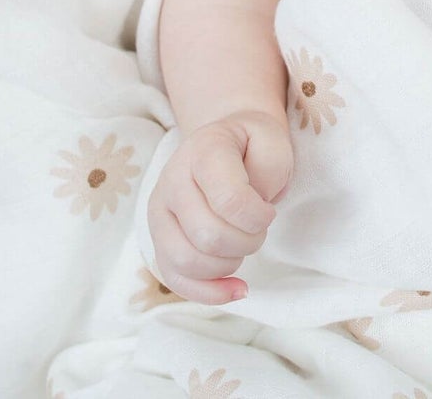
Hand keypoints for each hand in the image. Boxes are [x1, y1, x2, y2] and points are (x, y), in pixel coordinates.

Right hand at [145, 108, 294, 304]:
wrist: (226, 141)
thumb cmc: (252, 144)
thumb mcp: (273, 139)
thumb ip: (270, 168)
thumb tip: (253, 209)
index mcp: (203, 150)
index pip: (228, 199)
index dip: (258, 217)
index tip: (269, 212)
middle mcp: (171, 181)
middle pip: (208, 236)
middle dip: (246, 242)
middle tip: (259, 228)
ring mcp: (159, 213)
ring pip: (188, 262)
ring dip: (228, 265)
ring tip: (244, 245)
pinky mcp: (158, 240)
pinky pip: (175, 279)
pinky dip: (208, 292)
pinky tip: (236, 289)